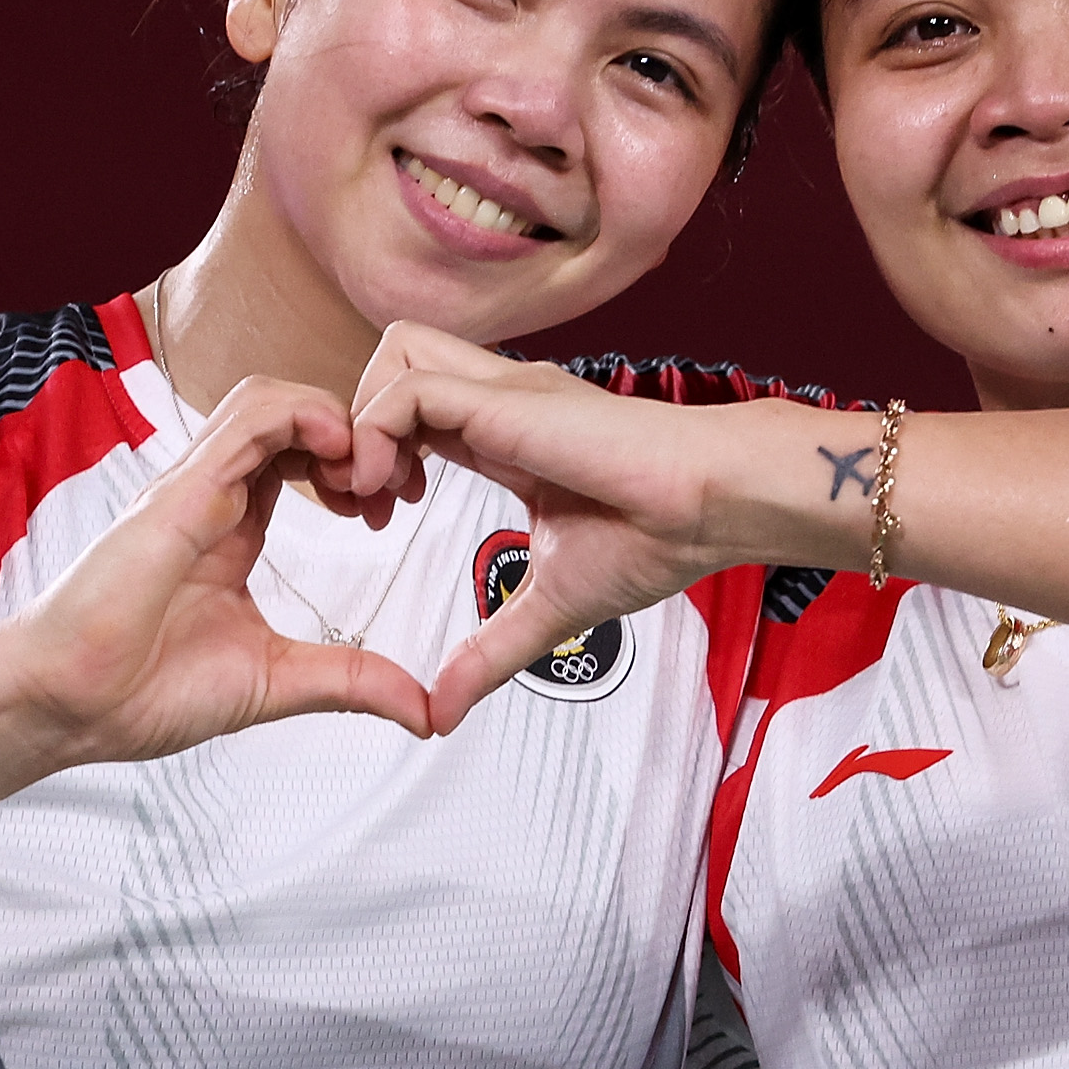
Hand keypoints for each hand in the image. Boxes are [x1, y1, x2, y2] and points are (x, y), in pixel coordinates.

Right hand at [0, 376, 433, 763]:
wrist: (64, 707)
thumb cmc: (139, 692)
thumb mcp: (276, 682)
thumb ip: (350, 681)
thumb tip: (423, 711)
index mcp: (232, 530)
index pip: (301, 456)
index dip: (358, 463)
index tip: (394, 505)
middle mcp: (214, 496)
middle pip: (293, 417)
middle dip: (360, 434)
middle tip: (399, 483)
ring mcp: (193, 487)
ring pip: (271, 400)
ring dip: (335, 416)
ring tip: (372, 467)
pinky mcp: (179, 491)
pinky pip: (246, 419)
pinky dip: (303, 415)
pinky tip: (339, 450)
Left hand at [346, 328, 726, 731]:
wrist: (711, 509)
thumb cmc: (659, 537)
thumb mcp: (548, 606)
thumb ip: (490, 652)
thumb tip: (444, 712)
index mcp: (509, 435)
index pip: (416, 411)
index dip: (380, 454)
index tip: (381, 517)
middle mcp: (500, 402)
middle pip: (396, 365)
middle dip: (356, 426)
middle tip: (364, 500)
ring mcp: (503, 391)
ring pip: (396, 356)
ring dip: (364, 419)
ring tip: (375, 490)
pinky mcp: (507, 399)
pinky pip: (409, 390)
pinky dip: (379, 433)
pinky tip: (394, 491)